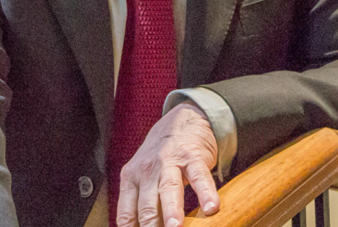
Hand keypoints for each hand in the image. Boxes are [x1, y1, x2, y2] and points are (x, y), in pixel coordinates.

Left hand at [115, 101, 219, 226]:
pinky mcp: (193, 156)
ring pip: (169, 189)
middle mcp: (147, 170)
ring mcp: (170, 162)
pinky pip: (200, 176)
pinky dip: (206, 192)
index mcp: (131, 178)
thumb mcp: (143, 175)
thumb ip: (141, 203)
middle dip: (150, 226)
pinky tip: (211, 207)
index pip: (127, 213)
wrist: (182, 120)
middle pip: (146, 205)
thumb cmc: (160, 156)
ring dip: (172, 211)